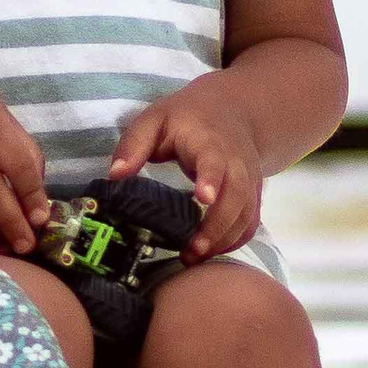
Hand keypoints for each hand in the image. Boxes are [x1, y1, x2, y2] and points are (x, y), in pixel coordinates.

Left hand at [109, 77, 265, 260]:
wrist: (231, 110)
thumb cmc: (186, 117)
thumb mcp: (154, 119)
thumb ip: (134, 145)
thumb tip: (115, 176)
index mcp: (209, 141)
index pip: (214, 161)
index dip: (211, 180)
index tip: (204, 199)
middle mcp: (236, 162)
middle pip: (236, 196)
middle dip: (216, 226)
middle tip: (191, 250)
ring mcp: (249, 180)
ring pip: (246, 215)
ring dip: (223, 240)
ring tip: (193, 257)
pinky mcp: (252, 194)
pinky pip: (250, 223)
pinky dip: (234, 241)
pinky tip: (209, 252)